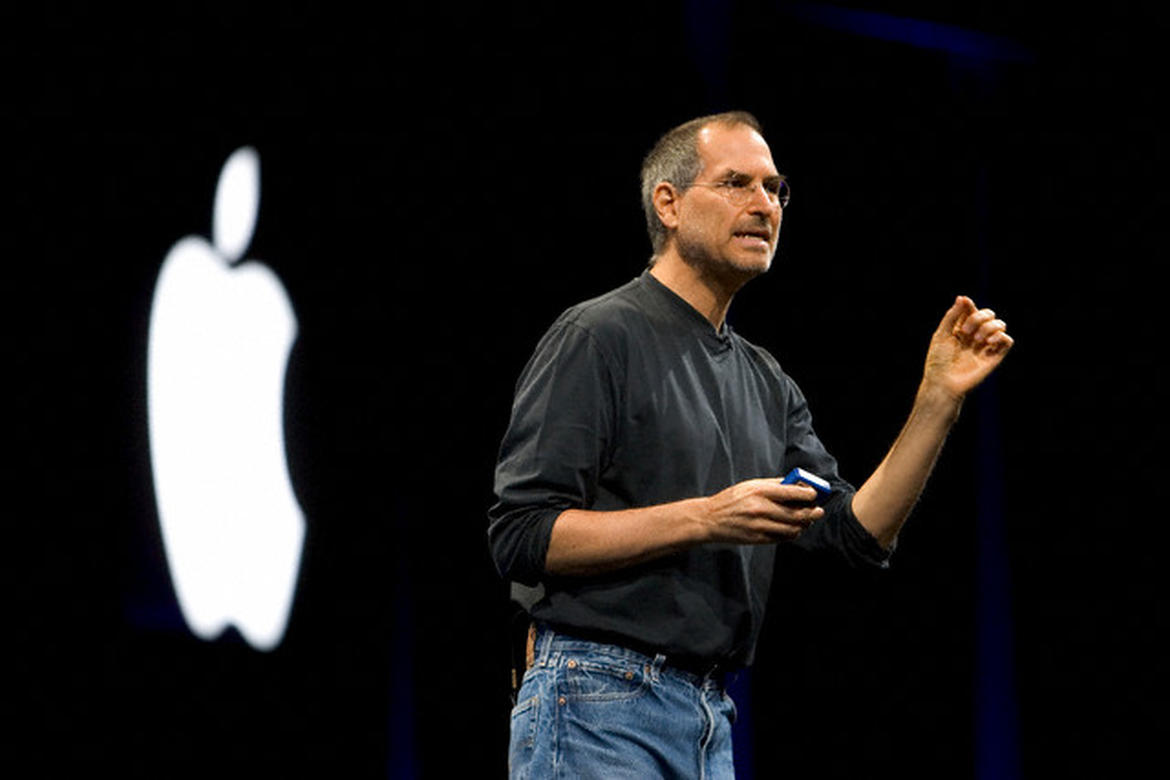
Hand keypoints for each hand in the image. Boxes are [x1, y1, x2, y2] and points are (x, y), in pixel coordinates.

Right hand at [700, 478, 823, 543]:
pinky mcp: (758, 538)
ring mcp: (760, 525)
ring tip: (806, 520)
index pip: (793, 493)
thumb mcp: (750, 485)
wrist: (710, 519)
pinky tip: (792, 528)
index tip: (814, 494)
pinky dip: (791, 533)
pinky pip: (782, 538)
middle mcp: (761, 509)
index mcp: (759, 491)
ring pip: (793, 528)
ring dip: (804, 525)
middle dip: (812, 513)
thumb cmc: (731, 499)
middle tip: (818, 511)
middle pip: (797, 514)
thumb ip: (774, 484)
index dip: (809, 494)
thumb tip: (798, 485)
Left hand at [922, 295, 1013, 399]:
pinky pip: (1008, 340)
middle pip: (988, 314)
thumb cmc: (938, 361)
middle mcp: (976, 336)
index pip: (972, 310)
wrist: (943, 383)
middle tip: (965, 332)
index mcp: (962, 330)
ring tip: (976, 339)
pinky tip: (988, 342)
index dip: (970, 305)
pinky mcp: (995, 357)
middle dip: (978, 317)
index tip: (965, 304)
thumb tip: (963, 297)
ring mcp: (986, 346)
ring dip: (988, 326)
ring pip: (1000, 324)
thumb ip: (952, 316)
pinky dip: (1000, 336)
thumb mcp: (942, 334)